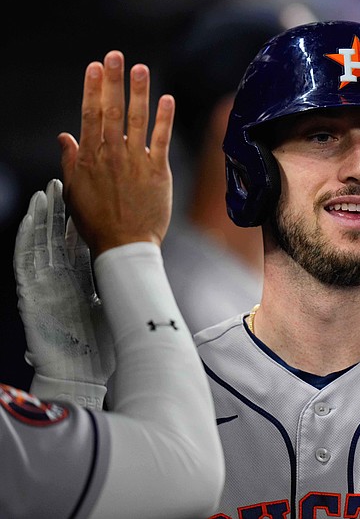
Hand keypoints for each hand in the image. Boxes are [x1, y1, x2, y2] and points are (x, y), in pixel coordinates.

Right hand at [13, 179, 113, 404]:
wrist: (83, 376)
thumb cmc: (101, 348)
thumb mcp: (109, 309)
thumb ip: (111, 288)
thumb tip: (133, 273)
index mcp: (79, 283)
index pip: (76, 246)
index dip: (76, 222)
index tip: (85, 199)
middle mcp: (60, 281)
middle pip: (56, 239)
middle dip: (57, 211)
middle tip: (62, 183)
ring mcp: (45, 287)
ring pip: (39, 246)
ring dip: (40, 219)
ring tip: (44, 193)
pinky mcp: (32, 297)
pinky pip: (26, 263)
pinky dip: (26, 241)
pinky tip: (30, 221)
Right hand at [57, 50, 174, 255]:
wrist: (125, 245)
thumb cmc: (99, 221)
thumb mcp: (74, 191)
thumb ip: (71, 161)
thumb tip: (64, 137)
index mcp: (90, 158)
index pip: (89, 115)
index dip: (91, 88)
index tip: (94, 67)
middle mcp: (111, 155)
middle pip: (110, 110)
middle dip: (112, 81)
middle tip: (115, 55)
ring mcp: (136, 162)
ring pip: (136, 120)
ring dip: (138, 92)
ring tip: (140, 68)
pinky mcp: (158, 172)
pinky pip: (161, 140)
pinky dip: (164, 119)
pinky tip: (167, 99)